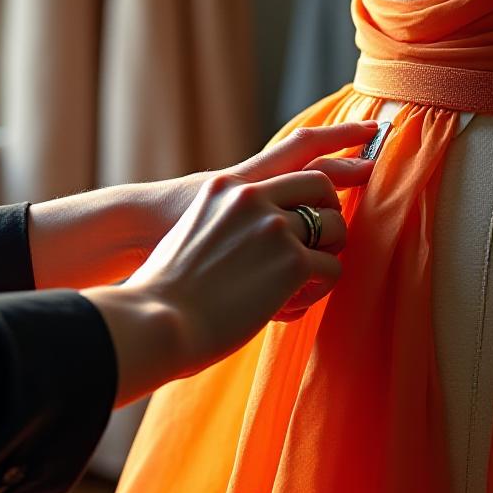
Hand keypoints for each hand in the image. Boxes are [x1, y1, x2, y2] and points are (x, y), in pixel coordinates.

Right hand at [82, 121, 379, 402]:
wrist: (157, 322)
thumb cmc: (167, 294)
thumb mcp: (192, 236)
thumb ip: (226, 227)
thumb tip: (255, 246)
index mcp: (226, 188)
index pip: (291, 170)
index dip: (316, 190)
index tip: (331, 198)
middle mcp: (254, 198)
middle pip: (322, 186)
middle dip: (330, 215)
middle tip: (322, 247)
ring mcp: (276, 227)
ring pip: (335, 229)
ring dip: (327, 257)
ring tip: (302, 286)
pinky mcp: (293, 262)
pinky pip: (332, 269)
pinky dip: (320, 289)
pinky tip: (291, 305)